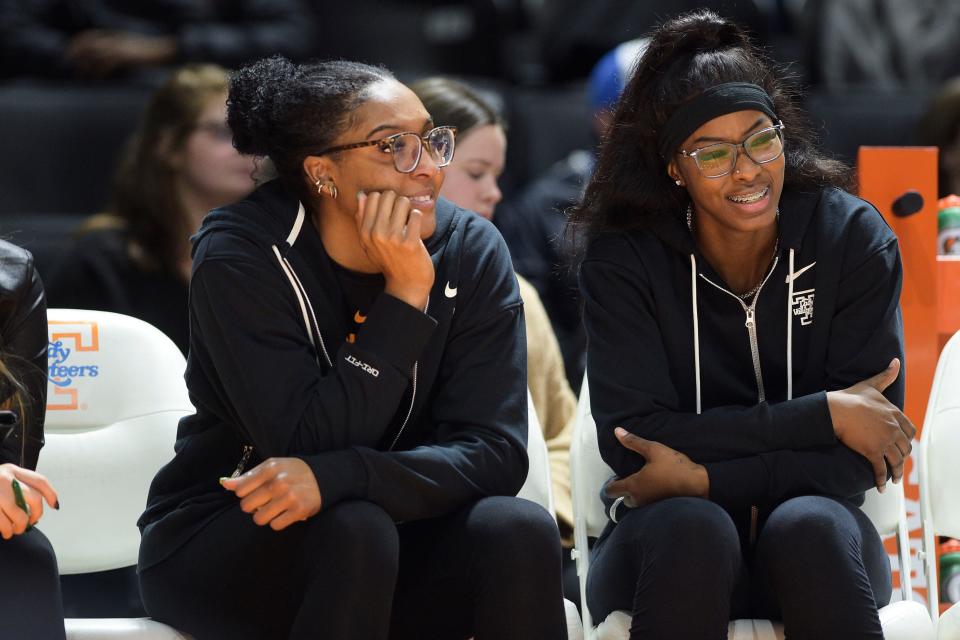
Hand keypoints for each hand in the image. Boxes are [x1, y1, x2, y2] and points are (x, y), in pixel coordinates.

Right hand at [0, 464, 58, 539]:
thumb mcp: (1, 478)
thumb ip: (16, 486)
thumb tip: (34, 510)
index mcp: (11, 470)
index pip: (39, 480)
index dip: (50, 493)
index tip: (54, 505)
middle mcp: (5, 478)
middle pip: (33, 498)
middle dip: (36, 514)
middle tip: (31, 523)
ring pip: (18, 513)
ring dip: (20, 526)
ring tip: (15, 531)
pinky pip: (2, 521)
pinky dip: (6, 529)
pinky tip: (5, 532)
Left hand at [66, 30, 176, 77]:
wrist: (165, 51)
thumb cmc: (151, 54)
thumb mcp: (131, 48)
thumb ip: (119, 50)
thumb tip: (108, 59)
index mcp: (115, 35)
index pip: (89, 36)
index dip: (76, 43)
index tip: (69, 53)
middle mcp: (114, 39)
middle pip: (87, 43)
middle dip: (75, 54)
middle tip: (69, 65)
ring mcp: (119, 47)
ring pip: (94, 53)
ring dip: (84, 64)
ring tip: (80, 75)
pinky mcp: (125, 56)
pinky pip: (106, 62)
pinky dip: (99, 70)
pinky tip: (97, 78)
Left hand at [220, 458, 320, 530]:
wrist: (323, 477)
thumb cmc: (292, 472)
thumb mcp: (271, 467)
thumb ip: (248, 476)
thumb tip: (224, 484)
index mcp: (270, 469)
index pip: (240, 490)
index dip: (245, 494)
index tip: (256, 491)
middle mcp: (279, 482)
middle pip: (247, 506)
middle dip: (253, 507)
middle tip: (265, 502)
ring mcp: (289, 497)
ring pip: (259, 519)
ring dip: (265, 516)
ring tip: (274, 508)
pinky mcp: (299, 511)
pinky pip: (275, 525)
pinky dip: (278, 522)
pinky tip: (285, 513)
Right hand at [356, 190, 434, 309]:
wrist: (406, 284)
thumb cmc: (389, 260)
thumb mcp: (369, 243)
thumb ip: (362, 219)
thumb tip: (361, 195)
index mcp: (364, 232)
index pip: (372, 196)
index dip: (384, 199)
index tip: (390, 210)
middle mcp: (376, 234)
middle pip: (388, 195)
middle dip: (397, 201)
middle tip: (401, 215)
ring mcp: (393, 238)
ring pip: (402, 201)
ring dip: (408, 209)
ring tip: (408, 221)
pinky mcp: (410, 242)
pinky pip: (416, 214)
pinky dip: (417, 219)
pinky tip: (414, 229)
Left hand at [605, 427, 708, 506]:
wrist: (699, 484)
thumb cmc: (675, 468)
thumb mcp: (654, 449)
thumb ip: (634, 442)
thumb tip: (617, 432)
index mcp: (633, 486)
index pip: (610, 491)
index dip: (610, 484)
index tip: (615, 477)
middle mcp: (639, 499)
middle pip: (623, 498)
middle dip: (624, 490)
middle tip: (631, 477)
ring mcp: (650, 506)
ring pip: (635, 503)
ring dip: (635, 495)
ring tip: (644, 482)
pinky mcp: (660, 508)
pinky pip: (647, 505)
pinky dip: (647, 498)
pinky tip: (655, 487)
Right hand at [826, 358, 915, 491]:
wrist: (835, 410)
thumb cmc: (850, 398)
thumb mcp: (870, 385)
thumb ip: (885, 375)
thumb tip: (895, 361)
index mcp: (894, 413)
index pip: (909, 430)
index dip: (906, 440)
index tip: (902, 446)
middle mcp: (893, 428)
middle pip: (904, 448)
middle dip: (902, 458)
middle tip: (898, 465)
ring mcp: (884, 441)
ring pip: (896, 460)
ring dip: (896, 473)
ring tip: (893, 480)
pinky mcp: (873, 451)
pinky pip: (881, 469)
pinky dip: (881, 479)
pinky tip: (880, 487)